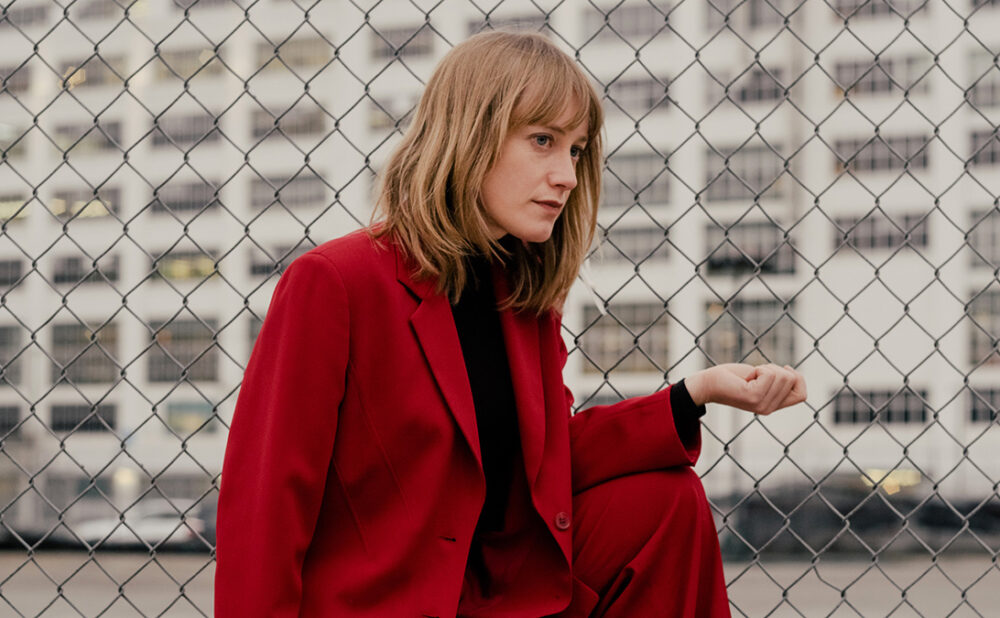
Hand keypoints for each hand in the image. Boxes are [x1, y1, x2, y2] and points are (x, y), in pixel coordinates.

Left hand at [685, 363, 806, 415]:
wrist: (709, 384)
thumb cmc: (734, 378)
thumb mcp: (762, 379)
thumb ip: (778, 382)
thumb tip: (793, 373)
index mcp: (774, 405)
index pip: (802, 395)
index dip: (798, 378)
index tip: (783, 369)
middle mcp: (769, 408)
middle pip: (791, 380)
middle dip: (776, 368)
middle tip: (756, 374)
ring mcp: (762, 404)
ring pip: (782, 375)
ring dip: (766, 368)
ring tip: (750, 376)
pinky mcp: (753, 397)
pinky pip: (769, 374)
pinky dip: (759, 369)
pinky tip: (746, 377)